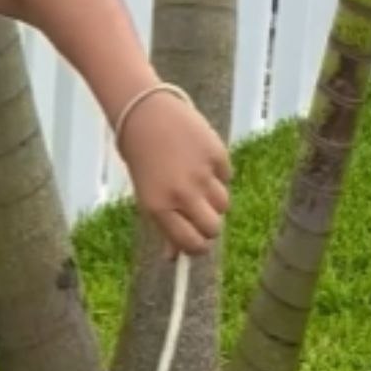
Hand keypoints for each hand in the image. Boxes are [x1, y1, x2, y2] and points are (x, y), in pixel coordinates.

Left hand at [117, 90, 232, 257]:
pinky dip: (218, 173)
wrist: (144, 113)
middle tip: (202, 215)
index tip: (199, 242)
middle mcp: (181, 194)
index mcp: (158, 208)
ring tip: (197, 180)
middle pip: (213, 228)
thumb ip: (163, 226)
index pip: (191, 244)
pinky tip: (199, 159)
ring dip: (214, 199)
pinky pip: (227, 177)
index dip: (198, 247)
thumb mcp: (146, 194)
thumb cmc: (143, 158)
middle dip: (210, 226)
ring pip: (224, 204)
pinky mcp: (217, 155)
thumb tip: (175, 257)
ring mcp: (201, 174)